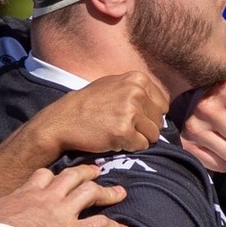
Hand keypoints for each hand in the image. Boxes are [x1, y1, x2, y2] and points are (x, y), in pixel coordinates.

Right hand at [0, 164, 128, 226]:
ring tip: (121, 193)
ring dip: (108, 192)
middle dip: (87, 172)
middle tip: (98, 171)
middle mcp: (49, 197)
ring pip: (91, 194)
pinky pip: (100, 226)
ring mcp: (64, 213)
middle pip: (73, 176)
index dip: (56, 174)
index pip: (46, 175)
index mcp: (28, 192)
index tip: (61, 174)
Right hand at [30, 70, 167, 158]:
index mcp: (137, 79)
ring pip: (154, 135)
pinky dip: (130, 147)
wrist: (62, 121)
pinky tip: (114, 140)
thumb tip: (162, 106)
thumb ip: (137, 89)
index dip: (150, 115)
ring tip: (118, 132)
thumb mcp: (113, 84)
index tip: (132, 117)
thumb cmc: (88, 104)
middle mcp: (136, 92)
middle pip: (160, 121)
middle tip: (122, 126)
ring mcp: (130, 111)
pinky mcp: (124, 131)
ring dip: (139, 139)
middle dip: (145, 128)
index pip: (163, 104)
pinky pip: (142, 146)